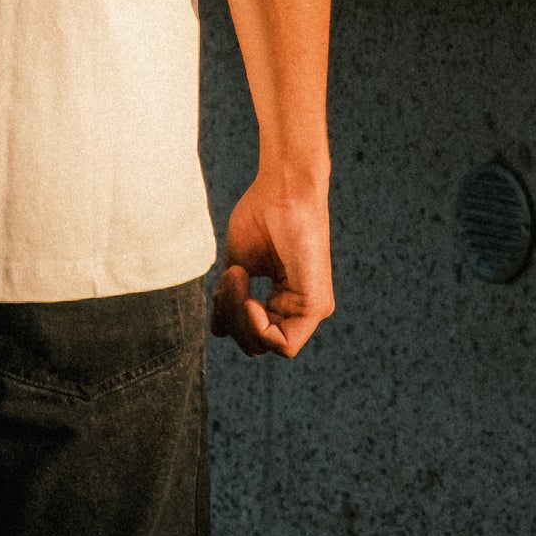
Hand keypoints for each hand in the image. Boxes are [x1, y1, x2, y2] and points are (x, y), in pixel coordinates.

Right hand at [212, 165, 333, 361]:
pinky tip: (250, 297)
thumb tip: (218, 331)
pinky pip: (282, 344)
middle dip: (231, 320)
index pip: (252, 334)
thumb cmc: (263, 216)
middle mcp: (300, 309)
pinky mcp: (316, 306)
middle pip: (256, 345)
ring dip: (239, 316)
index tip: (226, 279)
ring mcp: (311, 310)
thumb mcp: (239, 264)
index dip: (231, 317)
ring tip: (238, 275)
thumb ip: (231, 299)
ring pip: (265, 345)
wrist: (283, 190)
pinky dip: (255, 325)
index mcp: (285, 300)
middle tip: (229, 278)